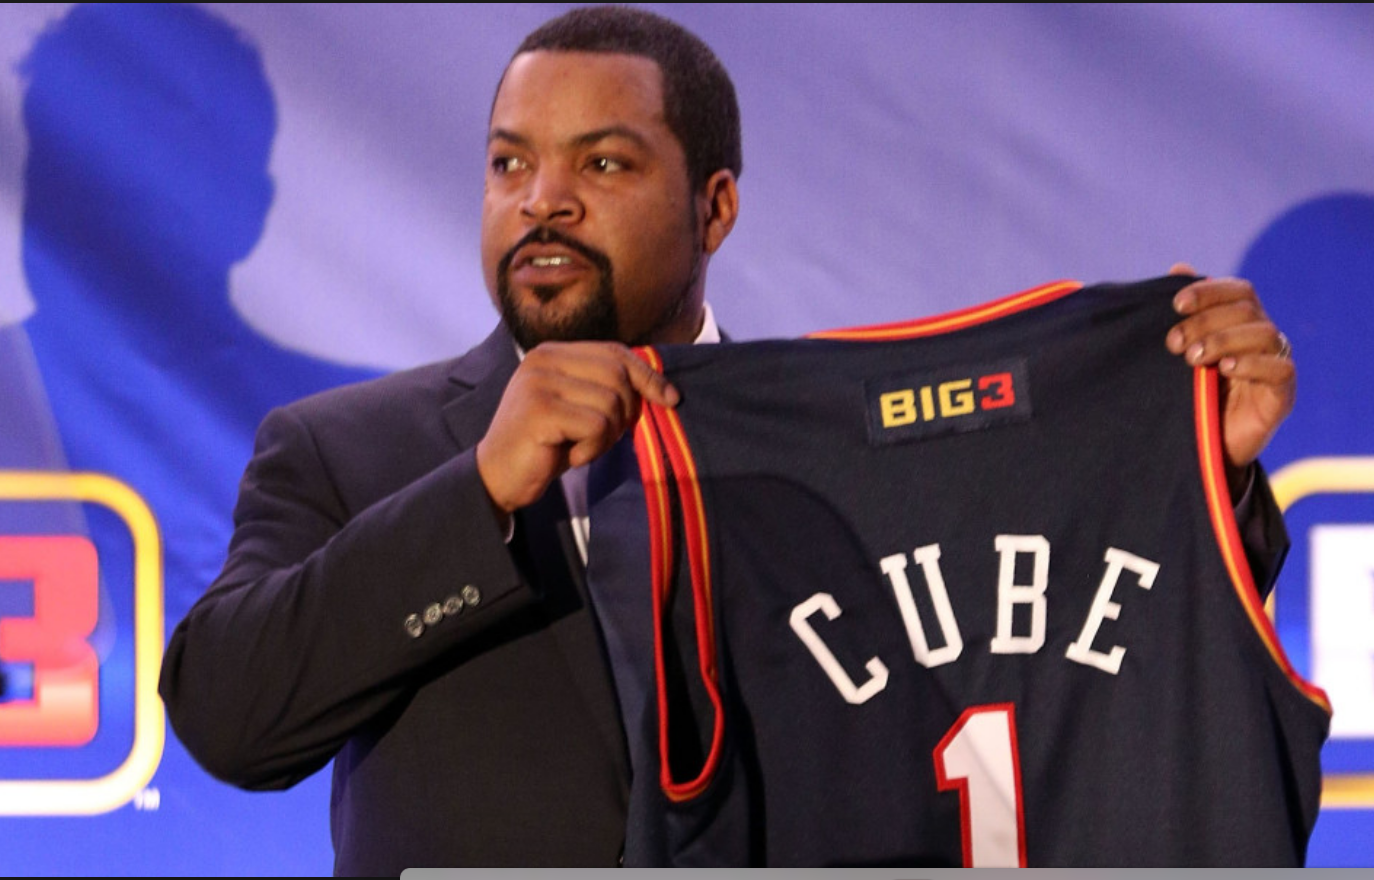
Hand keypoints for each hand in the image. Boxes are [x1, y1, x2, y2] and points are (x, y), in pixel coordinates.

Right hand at [476, 341, 679, 517]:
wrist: (497, 476)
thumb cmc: (546, 444)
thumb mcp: (579, 407)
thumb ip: (607, 388)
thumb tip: (666, 390)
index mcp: (554, 352)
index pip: (616, 352)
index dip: (648, 375)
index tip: (670, 399)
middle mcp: (544, 359)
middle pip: (618, 375)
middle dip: (625, 412)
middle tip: (602, 438)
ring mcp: (539, 382)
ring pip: (611, 403)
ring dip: (606, 436)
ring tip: (580, 447)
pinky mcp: (540, 410)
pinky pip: (597, 426)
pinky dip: (592, 448)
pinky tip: (570, 456)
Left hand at [1165, 263, 1293, 475]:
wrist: (1205, 447)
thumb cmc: (1192, 394)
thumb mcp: (1180, 354)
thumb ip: (1182, 315)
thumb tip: (1178, 267)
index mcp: (1241, 322)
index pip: (1237, 290)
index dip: (1209, 291)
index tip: (1176, 305)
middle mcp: (1262, 338)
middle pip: (1247, 310)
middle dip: (1205, 321)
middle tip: (1173, 343)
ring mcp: (1275, 364)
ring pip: (1265, 334)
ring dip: (1225, 340)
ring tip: (1193, 358)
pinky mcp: (1282, 394)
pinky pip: (1279, 369)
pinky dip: (1251, 364)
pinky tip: (1226, 369)